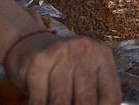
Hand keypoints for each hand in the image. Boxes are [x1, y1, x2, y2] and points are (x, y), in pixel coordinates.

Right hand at [3, 31, 121, 104]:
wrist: (28, 40)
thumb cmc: (63, 63)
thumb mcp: (86, 70)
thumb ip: (96, 90)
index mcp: (101, 55)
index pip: (110, 95)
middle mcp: (81, 51)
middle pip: (86, 101)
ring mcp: (58, 54)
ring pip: (61, 102)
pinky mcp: (37, 62)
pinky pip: (40, 99)